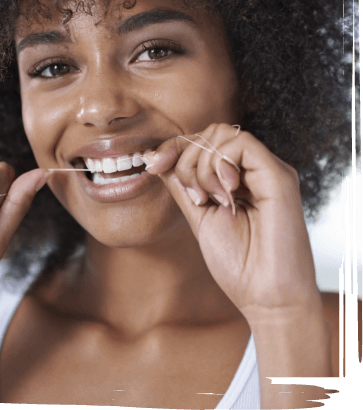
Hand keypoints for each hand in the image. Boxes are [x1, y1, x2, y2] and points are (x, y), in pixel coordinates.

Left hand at [143, 123, 319, 323]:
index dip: (174, 147)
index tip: (152, 164)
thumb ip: (183, 185)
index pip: (204, 142)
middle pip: (211, 132)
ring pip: (223, 134)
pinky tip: (224, 193)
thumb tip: (158, 158)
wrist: (266, 300)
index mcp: (238, 178)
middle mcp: (255, 169)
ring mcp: (268, 170)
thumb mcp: (198, 216)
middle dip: (186, 158)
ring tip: (209, 200)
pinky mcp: (279, 176)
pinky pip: (241, 144)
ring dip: (201, 165)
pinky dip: (219, 164)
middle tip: (193, 196)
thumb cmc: (238, 264)